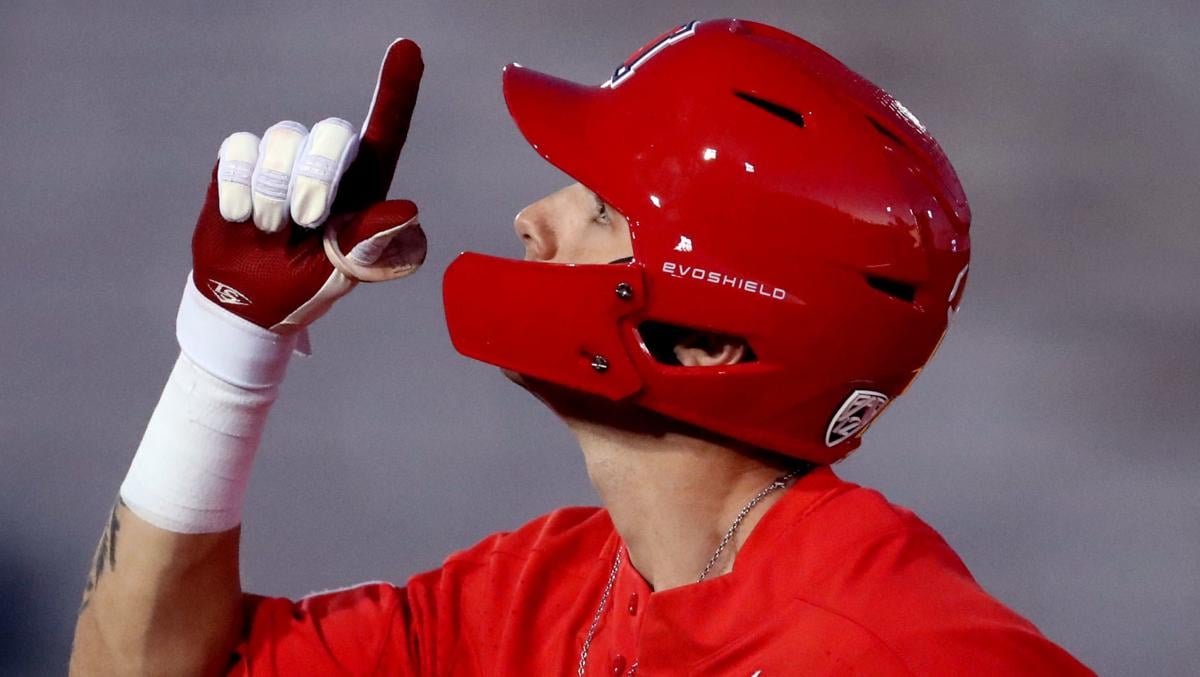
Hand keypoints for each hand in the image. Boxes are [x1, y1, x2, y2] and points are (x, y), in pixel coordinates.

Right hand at [192, 38, 426, 332]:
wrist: (249, 300)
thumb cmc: (309, 283)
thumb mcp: (346, 270)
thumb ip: (374, 240)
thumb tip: (407, 209)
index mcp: (364, 183)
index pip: (387, 129)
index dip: (397, 89)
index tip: (408, 48)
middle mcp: (327, 159)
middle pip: (333, 132)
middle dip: (317, 181)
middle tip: (307, 223)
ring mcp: (284, 154)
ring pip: (282, 141)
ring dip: (274, 199)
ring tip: (273, 231)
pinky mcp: (241, 158)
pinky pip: (239, 152)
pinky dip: (240, 194)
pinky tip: (243, 218)